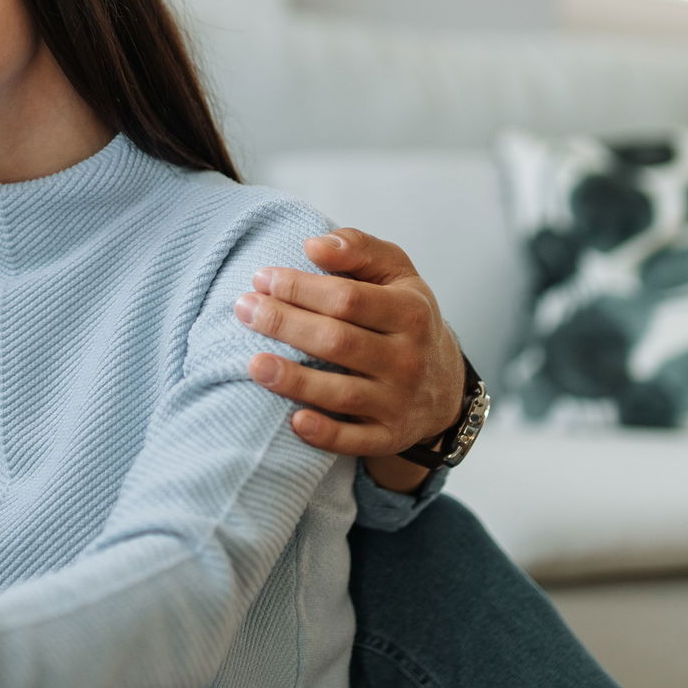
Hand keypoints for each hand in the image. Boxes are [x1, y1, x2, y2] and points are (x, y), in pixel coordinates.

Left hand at [236, 229, 465, 483]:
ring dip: (294, 380)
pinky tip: (293, 421)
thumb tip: (314, 245)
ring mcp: (399, 401)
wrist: (444, 383)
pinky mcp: (390, 436)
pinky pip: (355, 441)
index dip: (300, 288)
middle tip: (244, 309)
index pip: (346, 299)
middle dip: (285, 324)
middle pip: (337, 341)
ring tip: (253, 364)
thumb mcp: (396, 273)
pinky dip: (325, 434)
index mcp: (410, 312)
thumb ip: (358, 248)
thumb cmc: (405, 316)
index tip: (262, 278)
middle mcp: (408, 358)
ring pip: (341, 393)